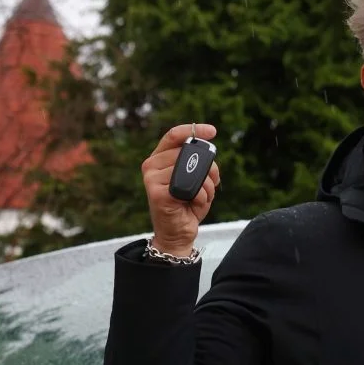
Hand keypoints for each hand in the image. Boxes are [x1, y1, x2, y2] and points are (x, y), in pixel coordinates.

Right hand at [142, 122, 219, 255]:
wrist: (177, 235)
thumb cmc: (187, 205)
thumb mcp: (196, 179)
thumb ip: (198, 162)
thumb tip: (207, 152)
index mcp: (159, 158)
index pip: (174, 136)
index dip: (194, 130)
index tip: (212, 131)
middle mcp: (151, 166)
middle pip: (187, 153)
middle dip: (208, 168)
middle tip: (212, 182)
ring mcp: (151, 179)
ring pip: (191, 169)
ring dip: (206, 185)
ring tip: (201, 197)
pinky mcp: (157, 193)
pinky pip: (190, 187)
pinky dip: (201, 197)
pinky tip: (194, 205)